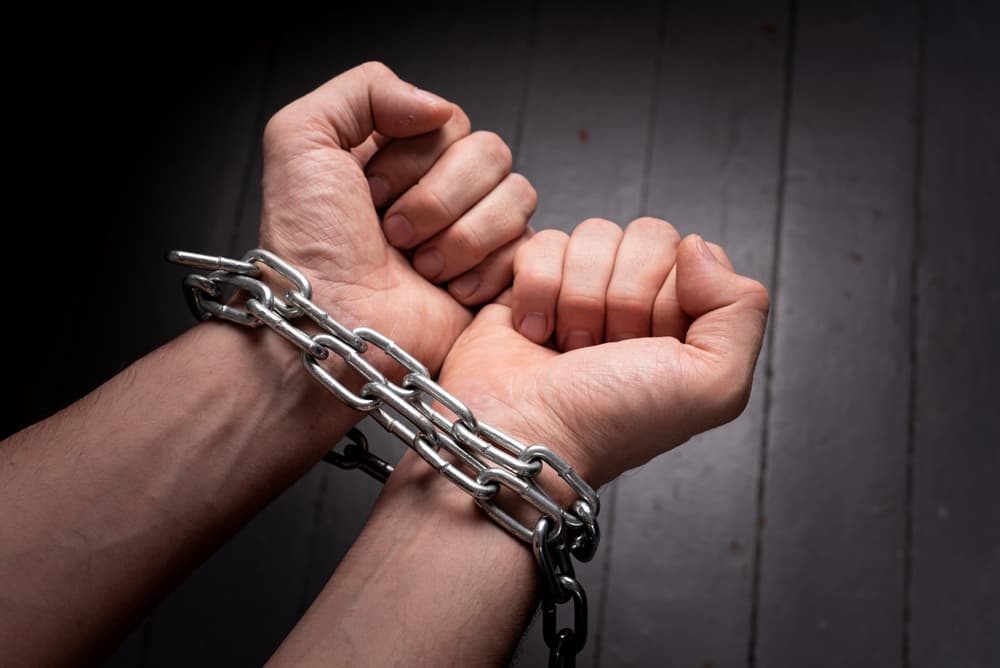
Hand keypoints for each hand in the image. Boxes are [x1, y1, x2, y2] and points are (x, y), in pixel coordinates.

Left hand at [259, 62, 534, 371]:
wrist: (332, 331)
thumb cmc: (309, 251)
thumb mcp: (300, 140)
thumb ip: (364, 88)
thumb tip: (439, 105)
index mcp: (397, 155)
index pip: (449, 119)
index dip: (413, 156)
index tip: (369, 193)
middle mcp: (437, 191)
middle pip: (491, 152)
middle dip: (439, 197)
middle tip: (394, 235)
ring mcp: (471, 234)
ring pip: (518, 195)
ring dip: (463, 235)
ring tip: (419, 267)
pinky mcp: (496, 278)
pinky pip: (527, 247)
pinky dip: (484, 270)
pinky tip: (448, 291)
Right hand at [436, 217, 769, 484]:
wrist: (522, 438)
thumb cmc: (610, 422)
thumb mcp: (713, 386)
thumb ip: (743, 311)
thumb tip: (696, 246)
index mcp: (686, 323)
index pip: (695, 255)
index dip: (670, 296)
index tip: (649, 348)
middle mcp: (638, 304)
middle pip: (646, 236)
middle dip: (623, 296)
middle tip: (606, 350)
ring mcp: (584, 290)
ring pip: (594, 234)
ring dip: (578, 297)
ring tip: (569, 348)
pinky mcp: (532, 283)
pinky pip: (544, 243)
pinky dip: (537, 289)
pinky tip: (534, 333)